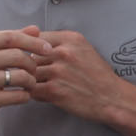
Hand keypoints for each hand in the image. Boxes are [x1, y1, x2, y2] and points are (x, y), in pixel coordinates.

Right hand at [0, 27, 46, 127]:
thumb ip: (11, 40)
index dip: (33, 42)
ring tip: (29, 83)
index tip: (48, 48)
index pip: (10, 37)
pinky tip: (23, 94)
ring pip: (20, 76)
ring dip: (31, 80)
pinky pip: (18, 95)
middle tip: (34, 70)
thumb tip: (36, 29)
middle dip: (32, 63)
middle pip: (17, 56)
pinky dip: (26, 95)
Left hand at [15, 29, 135, 124]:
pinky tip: (41, 94)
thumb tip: (35, 41)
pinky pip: (32, 89)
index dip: (27, 47)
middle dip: (28, 65)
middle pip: (30, 55)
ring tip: (35, 84)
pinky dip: (33, 93)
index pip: (35, 37)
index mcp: (70, 39)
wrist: (112, 98)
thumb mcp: (84, 49)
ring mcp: (58, 72)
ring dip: (29, 80)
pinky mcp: (55, 91)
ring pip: (29, 72)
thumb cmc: (99, 76)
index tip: (23, 54)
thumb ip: (62, 44)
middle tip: (28, 72)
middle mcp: (63, 53)